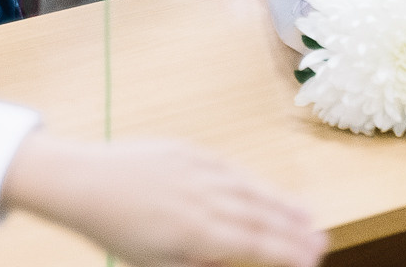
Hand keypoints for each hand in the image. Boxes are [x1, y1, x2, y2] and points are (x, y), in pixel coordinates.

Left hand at [0, 132, 325, 266]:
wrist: (83, 183)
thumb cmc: (115, 230)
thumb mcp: (155, 262)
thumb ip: (200, 262)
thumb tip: (233, 261)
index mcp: (192, 231)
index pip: (252, 243)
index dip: (286, 252)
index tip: (312, 260)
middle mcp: (201, 197)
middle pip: (259, 216)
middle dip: (294, 230)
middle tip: (322, 243)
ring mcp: (198, 170)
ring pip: (251, 189)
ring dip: (284, 205)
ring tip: (310, 217)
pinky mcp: (190, 151)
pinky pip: (232, 169)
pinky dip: (256, 182)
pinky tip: (271, 192)